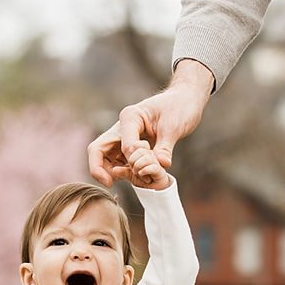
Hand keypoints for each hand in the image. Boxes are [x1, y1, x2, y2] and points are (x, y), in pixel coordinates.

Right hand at [87, 59, 213, 187]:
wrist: (185, 100)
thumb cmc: (180, 108)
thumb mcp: (174, 128)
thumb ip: (165, 148)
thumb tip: (162, 165)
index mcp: (130, 117)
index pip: (120, 144)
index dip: (130, 161)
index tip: (144, 170)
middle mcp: (122, 126)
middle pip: (99, 149)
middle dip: (100, 168)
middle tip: (111, 184)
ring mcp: (125, 135)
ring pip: (107, 156)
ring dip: (114, 170)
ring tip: (133, 181)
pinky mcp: (131, 142)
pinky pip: (121, 159)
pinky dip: (126, 169)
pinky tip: (140, 177)